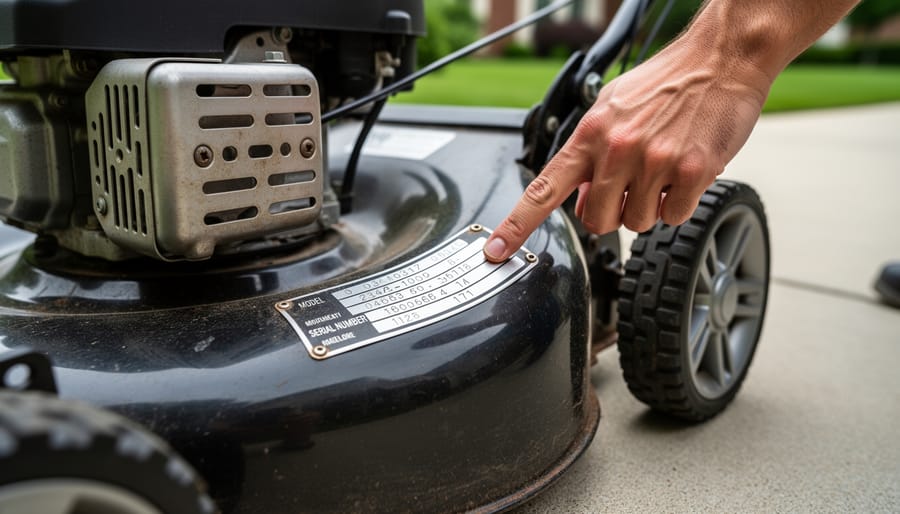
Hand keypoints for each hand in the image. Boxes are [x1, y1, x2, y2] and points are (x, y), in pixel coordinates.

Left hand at [483, 38, 770, 262]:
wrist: (720, 60)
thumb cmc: (666, 83)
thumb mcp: (612, 108)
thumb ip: (591, 152)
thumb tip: (581, 194)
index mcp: (591, 134)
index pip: (543, 189)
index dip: (516, 224)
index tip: (496, 250)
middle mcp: (618, 149)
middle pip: (596, 219)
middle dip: (609, 213)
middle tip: (628, 189)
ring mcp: (655, 162)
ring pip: (636, 222)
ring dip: (647, 208)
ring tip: (661, 172)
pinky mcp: (691, 172)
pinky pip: (673, 217)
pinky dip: (678, 205)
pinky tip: (683, 175)